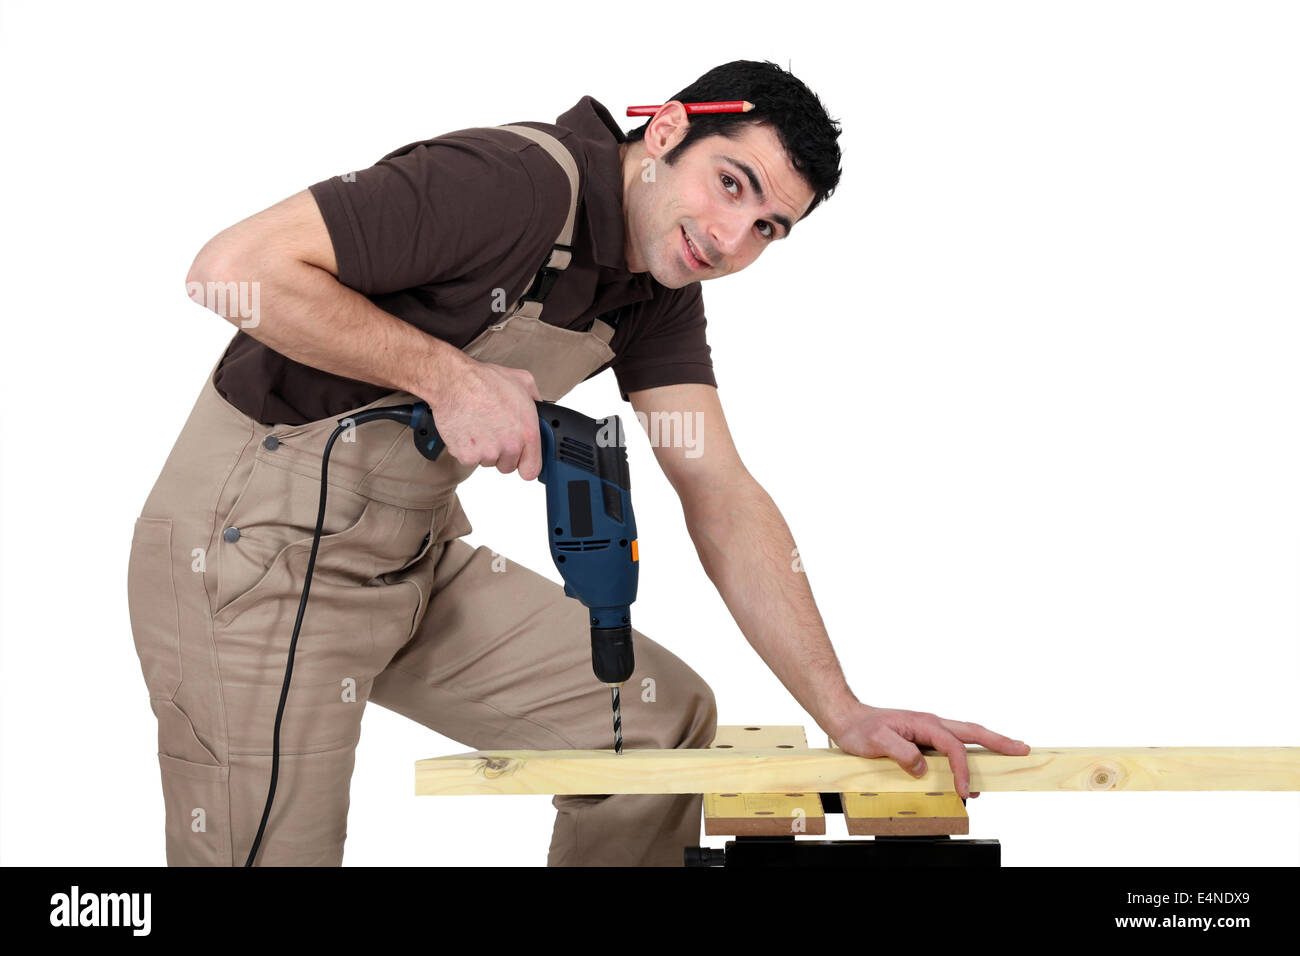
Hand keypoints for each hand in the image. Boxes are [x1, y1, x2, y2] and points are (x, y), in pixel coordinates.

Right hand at [426, 357, 543, 478]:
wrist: (453, 383)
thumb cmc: (484, 381)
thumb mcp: (523, 382)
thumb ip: (536, 401)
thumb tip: (541, 410)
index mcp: (527, 433)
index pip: (532, 470)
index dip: (526, 464)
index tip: (521, 460)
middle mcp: (509, 446)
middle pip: (507, 466)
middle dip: (502, 453)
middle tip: (493, 431)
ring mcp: (488, 453)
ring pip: (488, 462)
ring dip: (484, 450)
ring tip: (479, 425)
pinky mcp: (467, 456)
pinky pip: (469, 460)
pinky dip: (467, 448)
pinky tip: (467, 429)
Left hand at [831, 704, 1029, 799]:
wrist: (847, 719)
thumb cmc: (860, 729)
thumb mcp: (876, 741)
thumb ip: (900, 752)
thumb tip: (922, 767)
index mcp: (924, 723)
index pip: (954, 747)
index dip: (963, 769)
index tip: (965, 791)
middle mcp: (931, 724)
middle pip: (972, 731)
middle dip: (998, 740)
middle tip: (1022, 748)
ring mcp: (928, 730)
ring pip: (965, 737)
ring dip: (986, 747)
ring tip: (1007, 758)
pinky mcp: (924, 739)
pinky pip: (952, 747)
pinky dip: (967, 756)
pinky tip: (970, 772)